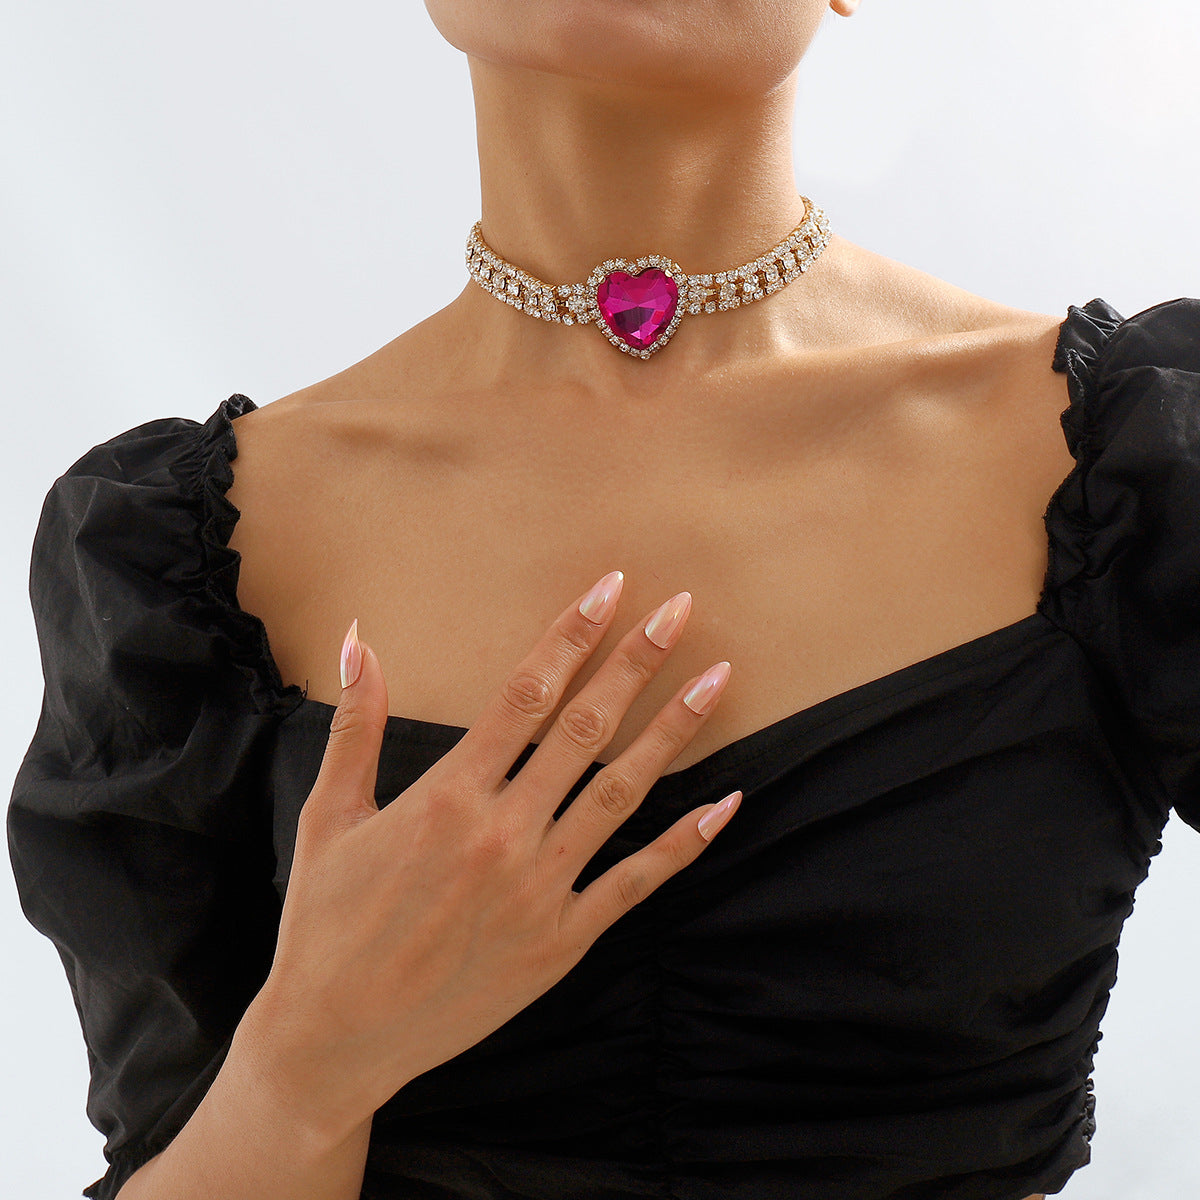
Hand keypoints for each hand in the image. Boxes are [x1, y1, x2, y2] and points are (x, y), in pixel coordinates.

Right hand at [244, 571, 739, 1143]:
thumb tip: (356, 640)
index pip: (525, 694)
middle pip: (585, 728)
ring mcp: (539, 889)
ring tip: (717, 680)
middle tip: (679, 609)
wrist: (334, 1039)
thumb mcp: (328, 816)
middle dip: (636, 661)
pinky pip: (635, 881)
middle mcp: (502, 833)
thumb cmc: (325, 923)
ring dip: (673, 731)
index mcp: (447, 795)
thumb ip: (355, 725)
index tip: (610, 589)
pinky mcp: (562, 941)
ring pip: (622, 792)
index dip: (571, 635)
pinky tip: (726, 803)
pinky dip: (685, 841)